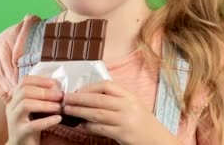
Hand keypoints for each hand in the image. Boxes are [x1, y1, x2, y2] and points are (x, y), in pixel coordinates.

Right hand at [5, 75, 63, 144]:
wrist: (21, 144)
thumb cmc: (31, 124)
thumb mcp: (34, 108)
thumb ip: (41, 97)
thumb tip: (57, 85)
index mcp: (15, 99)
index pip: (23, 82)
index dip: (39, 79)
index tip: (54, 83)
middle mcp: (11, 107)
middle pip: (25, 92)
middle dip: (44, 91)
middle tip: (59, 95)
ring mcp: (13, 120)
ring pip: (26, 105)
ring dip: (45, 104)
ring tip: (58, 106)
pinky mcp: (19, 133)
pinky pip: (32, 125)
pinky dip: (47, 121)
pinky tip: (58, 119)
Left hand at [63, 80, 177, 144]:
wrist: (158, 140)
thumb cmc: (143, 123)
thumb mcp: (133, 105)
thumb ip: (116, 100)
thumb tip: (90, 96)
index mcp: (130, 96)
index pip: (107, 85)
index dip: (90, 87)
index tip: (78, 90)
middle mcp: (128, 106)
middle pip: (99, 99)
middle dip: (80, 98)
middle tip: (66, 98)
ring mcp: (125, 120)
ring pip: (98, 113)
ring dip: (80, 111)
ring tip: (68, 110)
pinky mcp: (123, 134)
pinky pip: (101, 128)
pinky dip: (89, 126)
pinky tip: (81, 125)